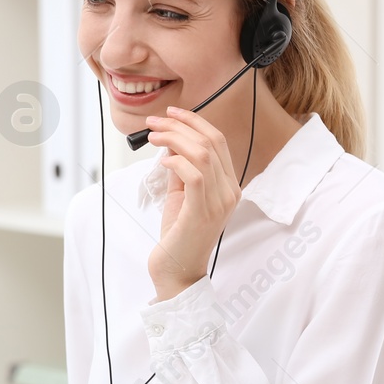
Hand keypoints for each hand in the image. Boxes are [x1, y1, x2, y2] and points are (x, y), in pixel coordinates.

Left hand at [144, 104, 241, 299]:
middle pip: (211, 142)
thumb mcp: (181, 196)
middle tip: (154, 122)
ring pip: (202, 154)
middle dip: (180, 125)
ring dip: (174, 139)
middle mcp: (230, 191)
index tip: (170, 113)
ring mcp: (220, 202)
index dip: (194, 121)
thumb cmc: (178, 235)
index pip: (218, 142)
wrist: (177, 270)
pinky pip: (194, 175)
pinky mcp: (203, 212)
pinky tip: (162, 161)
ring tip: (153, 137)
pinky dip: (176, 161)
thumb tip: (169, 144)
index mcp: (229, 185)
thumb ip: (180, 171)